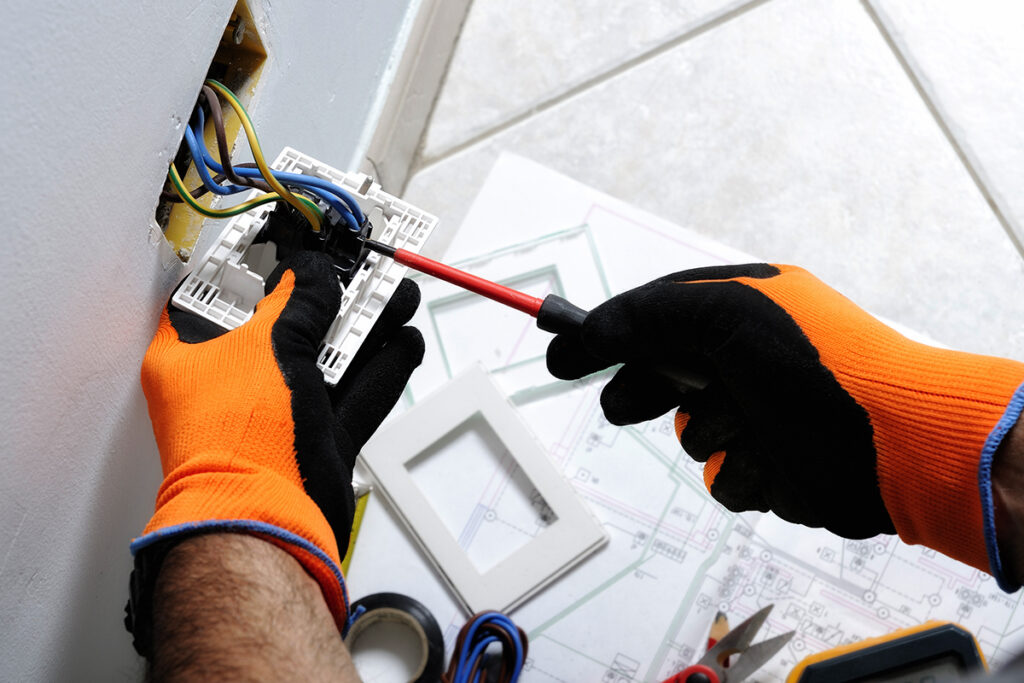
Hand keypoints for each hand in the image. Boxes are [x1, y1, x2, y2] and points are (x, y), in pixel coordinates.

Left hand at [128, 251, 422, 651]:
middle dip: (333, 296)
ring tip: (398, 297)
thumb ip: (297, 302)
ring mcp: (277, 414)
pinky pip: (354, 396)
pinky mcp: (316, 441)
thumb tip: (312, 273)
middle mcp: (233, 384)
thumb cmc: (239, 440)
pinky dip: (381, 371)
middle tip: (363, 269)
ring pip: (329, 360)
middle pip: (288, 324)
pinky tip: (403, 344)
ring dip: (367, 329)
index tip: (294, 241)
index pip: (222, 294)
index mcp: (193, 357)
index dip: (258, 264)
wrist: (265, 523)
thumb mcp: (269, 348)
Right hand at [547, 264, 1023, 586]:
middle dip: (644, 392)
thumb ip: (642, 316)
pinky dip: (742, 472)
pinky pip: (723, 479)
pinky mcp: (772, 468)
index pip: (653, 317)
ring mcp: (760, 416)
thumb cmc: (817, 364)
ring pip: (691, 435)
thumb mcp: (719, 314)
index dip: (605, 336)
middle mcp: (748, 360)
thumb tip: (582, 334)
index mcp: (741, 309)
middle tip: (627, 404)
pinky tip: (775, 459)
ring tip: (748, 424)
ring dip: (711, 433)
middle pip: (661, 377)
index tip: (561, 354)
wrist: (893, 444)